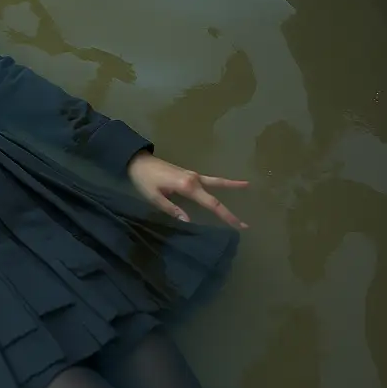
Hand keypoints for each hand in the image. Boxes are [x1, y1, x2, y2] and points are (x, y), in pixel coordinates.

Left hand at [126, 151, 248, 228]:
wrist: (138, 161)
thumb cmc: (144, 180)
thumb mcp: (154, 197)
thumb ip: (171, 209)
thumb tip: (189, 221)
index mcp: (187, 186)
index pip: (211, 204)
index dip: (226, 216)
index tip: (239, 225)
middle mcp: (195, 179)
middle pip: (217, 196)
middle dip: (230, 211)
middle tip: (246, 224)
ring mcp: (193, 175)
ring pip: (216, 183)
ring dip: (231, 186)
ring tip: (248, 186)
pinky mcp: (189, 175)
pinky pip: (209, 179)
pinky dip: (220, 182)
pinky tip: (226, 185)